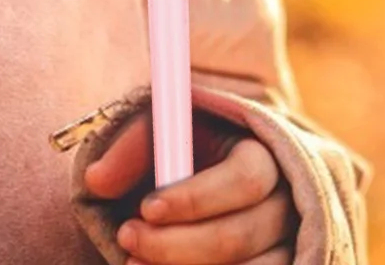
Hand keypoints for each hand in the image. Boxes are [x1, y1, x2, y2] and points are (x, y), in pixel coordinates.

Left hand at [84, 112, 299, 263]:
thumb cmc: (185, 153)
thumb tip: (96, 181)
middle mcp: (283, 207)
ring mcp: (287, 251)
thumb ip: (131, 149)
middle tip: (128, 240)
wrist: (216, 182)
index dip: (196, 199)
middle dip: (176, 245)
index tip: (147, 208)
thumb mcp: (160, 134)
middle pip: (240, 236)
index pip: (244, 180)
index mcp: (261, 157)